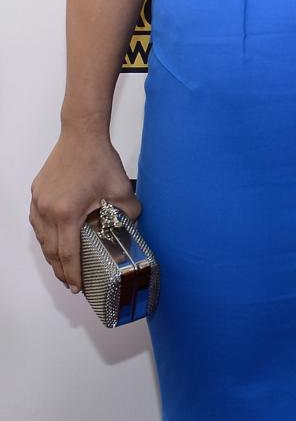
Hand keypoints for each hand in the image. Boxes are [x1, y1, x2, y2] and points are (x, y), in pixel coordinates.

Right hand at [30, 131, 140, 294]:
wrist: (81, 134)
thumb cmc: (98, 158)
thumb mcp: (120, 187)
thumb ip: (129, 211)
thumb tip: (134, 225)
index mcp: (67, 213)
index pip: (68, 253)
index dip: (72, 273)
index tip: (76, 287)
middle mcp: (48, 210)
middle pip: (51, 250)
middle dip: (61, 269)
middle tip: (70, 282)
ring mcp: (39, 202)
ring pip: (41, 238)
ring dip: (51, 254)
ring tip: (62, 265)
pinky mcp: (36, 193)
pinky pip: (38, 222)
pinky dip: (45, 235)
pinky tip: (54, 240)